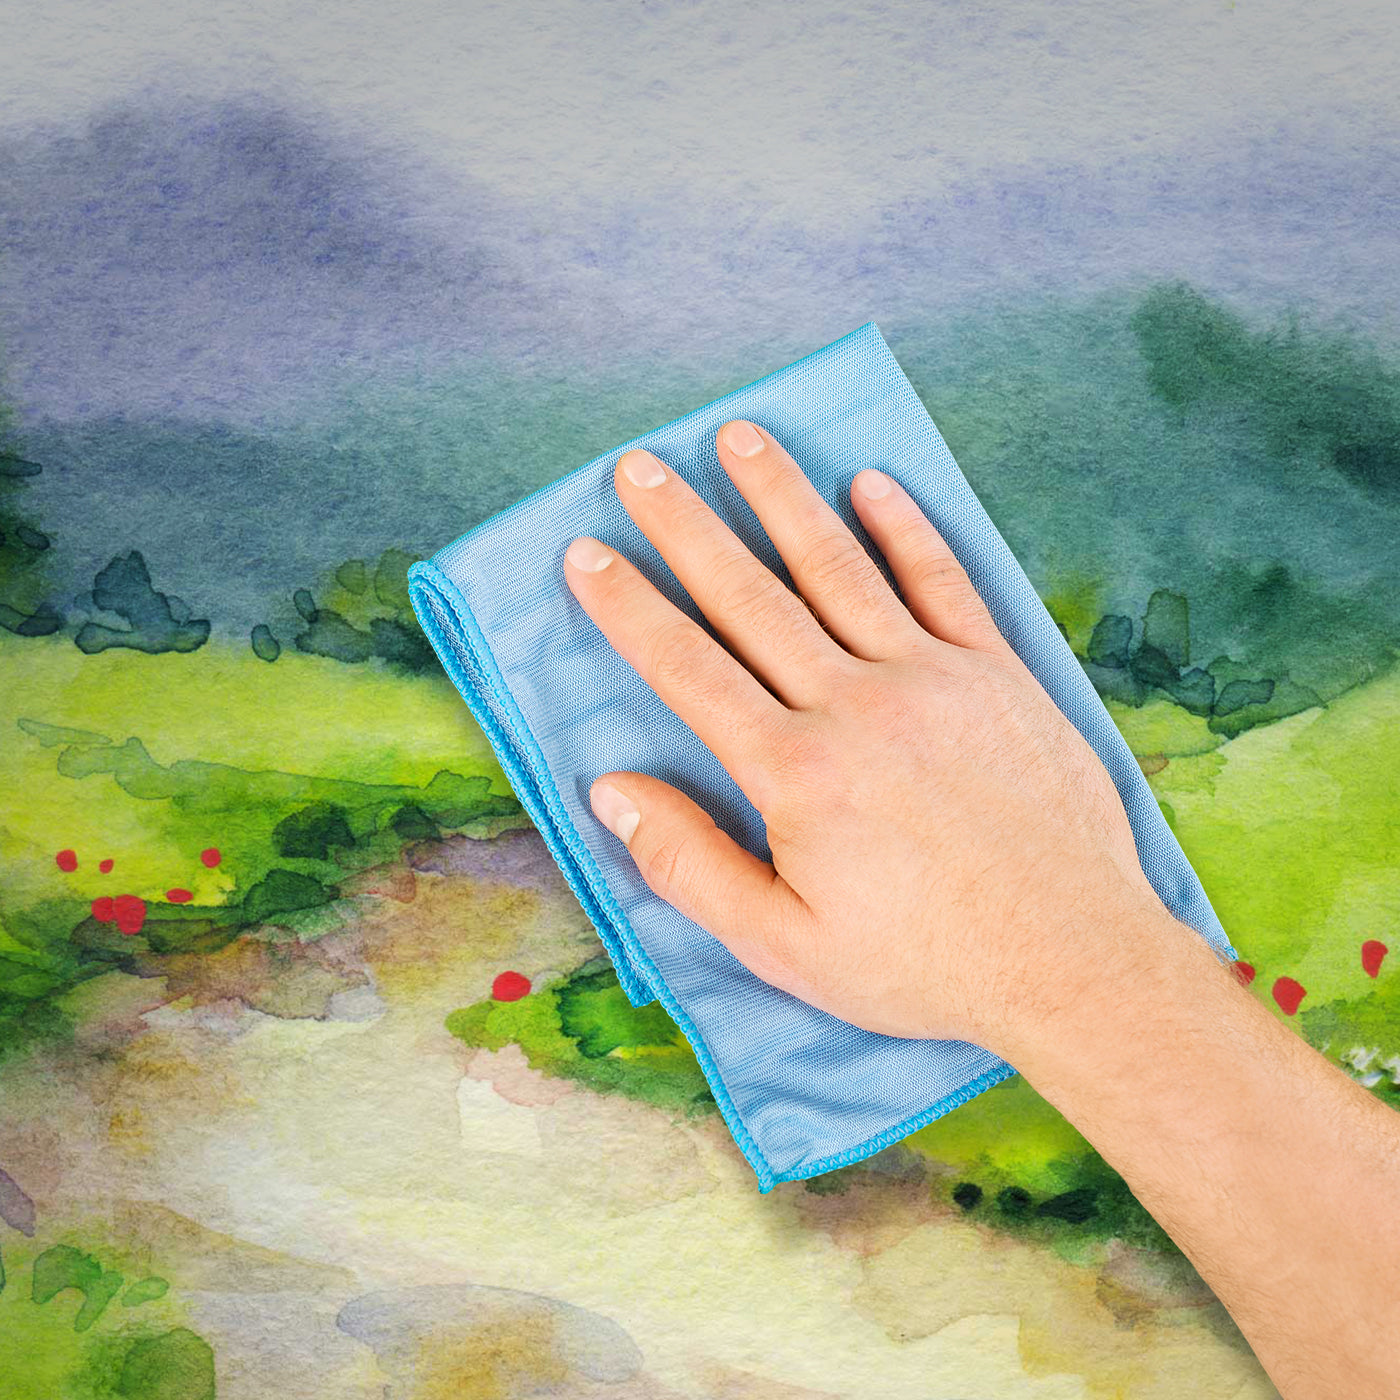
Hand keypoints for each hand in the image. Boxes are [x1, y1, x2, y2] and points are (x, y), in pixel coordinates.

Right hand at [563, 419, 1187, 1053]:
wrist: (1073, 959)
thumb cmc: (923, 964)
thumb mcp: (784, 945)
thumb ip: (690, 865)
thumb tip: (613, 792)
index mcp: (795, 771)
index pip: (689, 669)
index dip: (629, 608)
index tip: (586, 554)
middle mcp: (857, 704)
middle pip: (751, 597)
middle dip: (686, 527)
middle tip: (639, 468)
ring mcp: (933, 679)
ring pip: (839, 568)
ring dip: (783, 498)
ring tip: (739, 439)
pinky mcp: (997, 674)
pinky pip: (942, 582)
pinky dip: (904, 529)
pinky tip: (871, 484)